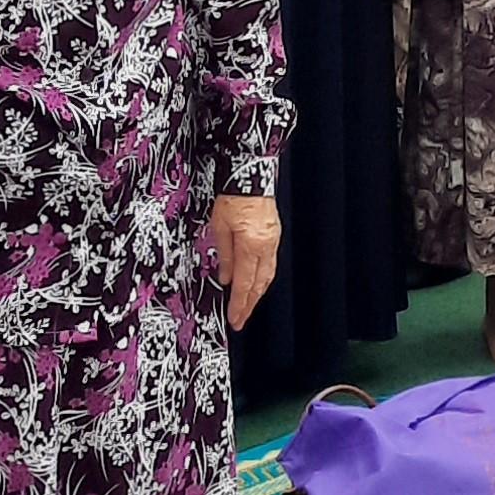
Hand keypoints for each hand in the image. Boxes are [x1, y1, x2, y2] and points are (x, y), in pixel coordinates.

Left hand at [205, 192, 280, 330]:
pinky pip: (270, 263)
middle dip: (249, 304)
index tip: (234, 319)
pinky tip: (256, 282)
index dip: (239, 304)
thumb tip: (225, 278)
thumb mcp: (219, 226)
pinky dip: (262, 277)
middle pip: (259, 284)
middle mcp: (266, 246)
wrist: (251, 174)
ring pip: (268, 275)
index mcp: (251, 245)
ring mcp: (273, 240)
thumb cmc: (233, 196)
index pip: (244, 283)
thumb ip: (224, 255)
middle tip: (241, 319)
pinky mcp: (275, 234)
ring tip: (248, 306)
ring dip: (258, 293)